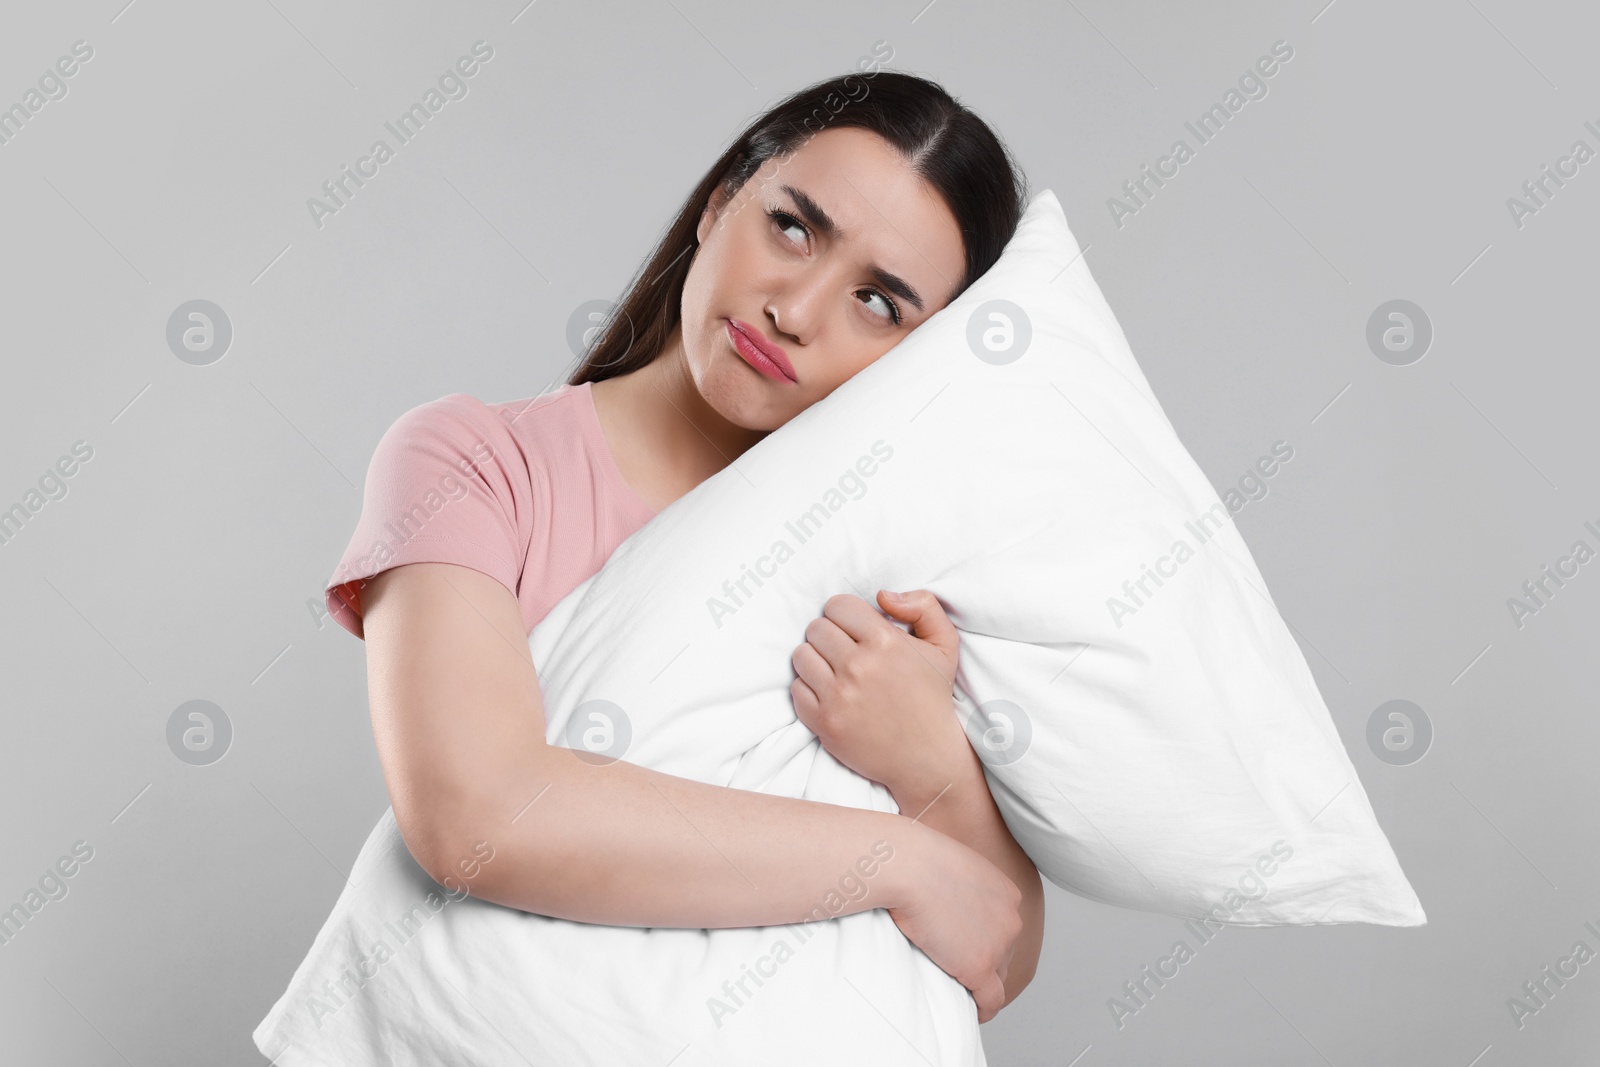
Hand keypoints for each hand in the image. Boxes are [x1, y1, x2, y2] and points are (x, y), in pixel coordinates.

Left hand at [790, 590, 968, 805]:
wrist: (927, 756)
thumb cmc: (933, 697)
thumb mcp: (945, 644)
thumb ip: (922, 605)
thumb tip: (882, 595)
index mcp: (885, 642)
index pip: (837, 605)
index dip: (845, 615)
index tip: (855, 630)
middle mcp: (858, 667)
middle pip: (815, 628)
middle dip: (830, 635)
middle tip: (846, 651)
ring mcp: (838, 696)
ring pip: (801, 655)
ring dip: (816, 660)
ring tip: (836, 670)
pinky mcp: (824, 722)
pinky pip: (796, 688)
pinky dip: (809, 688)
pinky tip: (830, 693)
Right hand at [887, 820, 1023, 1023]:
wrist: (907, 866)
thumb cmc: (915, 858)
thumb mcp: (950, 863)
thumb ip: (958, 884)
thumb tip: (940, 895)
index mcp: (1007, 893)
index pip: (1004, 927)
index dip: (986, 940)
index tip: (966, 947)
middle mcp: (1011, 919)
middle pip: (1004, 953)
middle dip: (984, 961)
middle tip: (957, 968)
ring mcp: (998, 944)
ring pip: (997, 977)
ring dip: (980, 984)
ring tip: (960, 989)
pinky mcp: (980, 967)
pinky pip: (990, 1000)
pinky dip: (982, 1009)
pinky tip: (970, 1011)